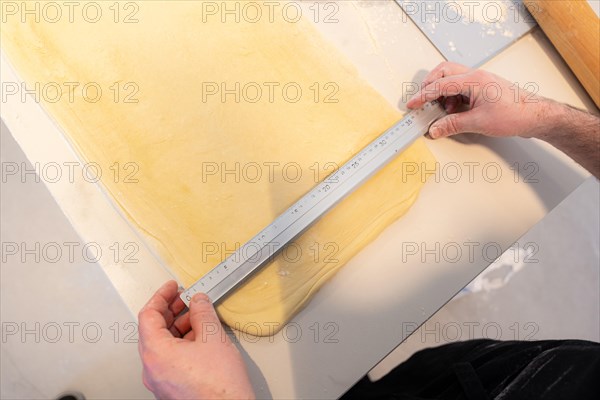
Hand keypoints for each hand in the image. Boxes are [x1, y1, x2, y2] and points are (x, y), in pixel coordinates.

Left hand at [138, 280, 254, 399]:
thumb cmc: (219, 386)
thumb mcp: (213, 337)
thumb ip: (202, 313)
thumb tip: (198, 302)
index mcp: (156, 353)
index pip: (148, 315)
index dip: (161, 296)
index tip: (171, 287)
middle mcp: (152, 368)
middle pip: (153, 330)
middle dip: (171, 311)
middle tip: (185, 298)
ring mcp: (160, 380)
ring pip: (163, 345)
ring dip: (179, 327)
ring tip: (199, 318)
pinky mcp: (171, 388)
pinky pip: (170, 359)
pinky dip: (182, 344)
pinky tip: (200, 338)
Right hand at [407, 61, 551, 138]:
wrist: (535, 115)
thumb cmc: (515, 114)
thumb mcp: (479, 122)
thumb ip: (453, 125)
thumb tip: (435, 128)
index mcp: (474, 80)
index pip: (440, 84)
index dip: (423, 95)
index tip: (412, 104)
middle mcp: (476, 76)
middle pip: (443, 72)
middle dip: (430, 86)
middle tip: (423, 101)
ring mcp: (479, 81)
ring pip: (451, 79)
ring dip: (442, 94)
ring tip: (442, 112)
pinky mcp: (482, 88)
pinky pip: (460, 87)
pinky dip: (451, 98)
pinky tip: (453, 112)